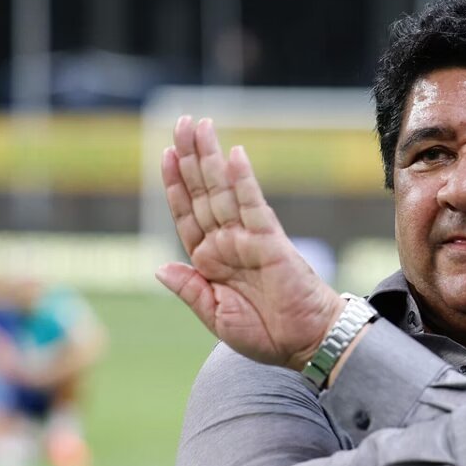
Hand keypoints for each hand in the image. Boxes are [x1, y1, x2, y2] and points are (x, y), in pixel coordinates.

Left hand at [156, 116, 344, 368]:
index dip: (174, 184)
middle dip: (190, 157)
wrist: (305, 344)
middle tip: (182, 121)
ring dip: (210, 158)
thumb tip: (160, 266)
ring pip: (223, 190)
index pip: (186, 214)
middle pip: (202, 192)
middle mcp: (226, 243)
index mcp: (210, 261)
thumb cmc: (265, 335)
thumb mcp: (216, 317)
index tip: (165, 153)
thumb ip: (190, 290)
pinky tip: (234, 155)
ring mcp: (248, 238)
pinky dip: (243, 181)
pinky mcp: (270, 240)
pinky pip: (253, 205)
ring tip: (200, 126)